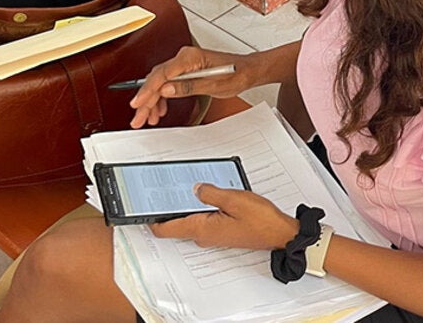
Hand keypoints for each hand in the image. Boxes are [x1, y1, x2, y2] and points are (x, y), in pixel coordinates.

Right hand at [129, 46, 254, 127]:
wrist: (247, 70)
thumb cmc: (236, 74)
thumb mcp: (213, 85)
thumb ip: (188, 87)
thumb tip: (167, 90)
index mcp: (190, 57)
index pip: (162, 74)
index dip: (147, 90)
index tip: (138, 103)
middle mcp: (185, 58)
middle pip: (157, 79)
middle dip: (146, 100)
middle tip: (139, 118)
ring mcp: (184, 63)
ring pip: (160, 82)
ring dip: (153, 101)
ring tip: (149, 118)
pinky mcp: (186, 70)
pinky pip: (168, 83)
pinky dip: (162, 97)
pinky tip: (160, 109)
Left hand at [150, 185, 298, 250]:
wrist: (280, 234)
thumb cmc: (261, 221)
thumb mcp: (233, 199)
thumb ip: (210, 192)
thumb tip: (195, 188)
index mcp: (202, 228)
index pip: (166, 229)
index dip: (150, 219)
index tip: (141, 208)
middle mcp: (204, 235)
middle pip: (175, 224)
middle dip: (168, 208)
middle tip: (163, 189)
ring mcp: (213, 234)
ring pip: (190, 220)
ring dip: (186, 206)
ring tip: (187, 187)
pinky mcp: (222, 231)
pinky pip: (203, 219)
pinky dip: (201, 208)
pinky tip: (208, 195)